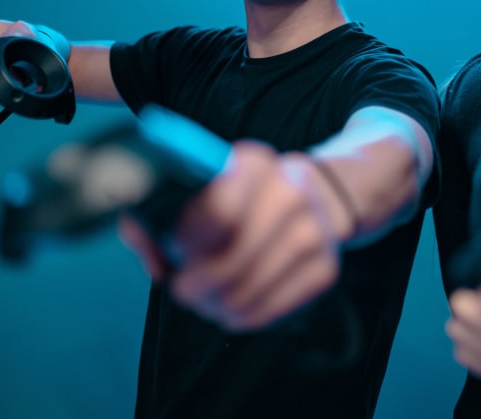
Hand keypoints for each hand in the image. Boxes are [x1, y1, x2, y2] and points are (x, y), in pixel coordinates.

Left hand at [118, 141, 341, 331]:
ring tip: (206, 302)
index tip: (177, 249)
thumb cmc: (244, 196)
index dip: (188, 240)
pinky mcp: (326, 268)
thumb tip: (154, 260)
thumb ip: (157, 213)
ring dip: (219, 305)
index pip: (218, 208)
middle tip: (184, 289)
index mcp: (254, 162)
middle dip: (199, 283)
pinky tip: (232, 309)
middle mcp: (292, 190)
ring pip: (251, 288)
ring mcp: (316, 231)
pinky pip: (274, 307)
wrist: (319, 196)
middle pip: (234, 257)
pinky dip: (245, 317)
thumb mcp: (204, 185)